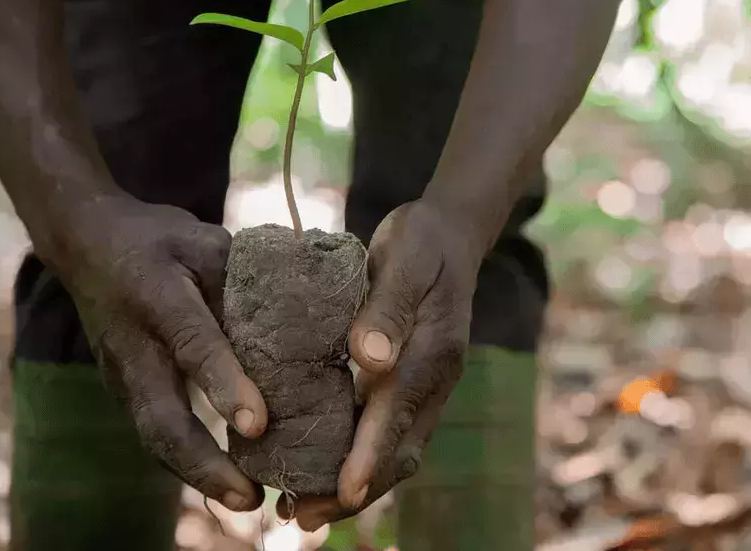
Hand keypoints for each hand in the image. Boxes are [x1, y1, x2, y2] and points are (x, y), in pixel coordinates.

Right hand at [53, 193, 267, 510]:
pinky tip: (223, 477)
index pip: (194, 345)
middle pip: (162, 420)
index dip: (225, 385)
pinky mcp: (125, 387)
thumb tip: (300, 312)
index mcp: (158, 299)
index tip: (258, 425)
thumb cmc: (155, 238)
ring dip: (197, 474)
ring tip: (246, 502)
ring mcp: (123, 374)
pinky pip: (154, 430)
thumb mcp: (201, 240)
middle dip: (206, 466)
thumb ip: (241, 277)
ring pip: (154, 437)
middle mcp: (134, 348)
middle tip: (251, 500)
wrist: (86, 243)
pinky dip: (186, 460)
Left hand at [288, 200, 482, 529]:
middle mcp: (434, 376)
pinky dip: (358, 453)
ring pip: (396, 447)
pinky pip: (388, 427)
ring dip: (355, 481)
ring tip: (302, 508)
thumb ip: (388, 307)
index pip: (400, 410)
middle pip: (401, 449)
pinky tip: (321, 460)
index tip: (343, 490)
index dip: (371, 452)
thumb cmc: (422, 241)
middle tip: (302, 517)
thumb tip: (369, 360)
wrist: (448, 233)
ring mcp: (426, 382)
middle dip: (355, 487)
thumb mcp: (405, 259)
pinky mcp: (410, 377)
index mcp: (434, 350)